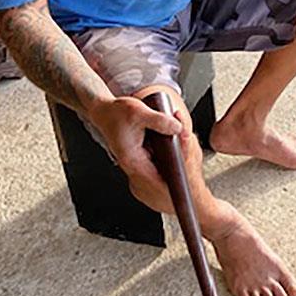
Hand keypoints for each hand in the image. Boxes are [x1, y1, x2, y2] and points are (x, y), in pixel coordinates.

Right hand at [88, 96, 192, 211]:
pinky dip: (166, 152)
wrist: (103, 111)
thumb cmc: (116, 112)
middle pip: (160, 174)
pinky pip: (157, 157)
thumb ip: (160, 120)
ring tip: (185, 153)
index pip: (155, 181)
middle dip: (176, 170)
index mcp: (133, 160)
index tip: (186, 184)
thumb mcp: (139, 112)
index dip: (171, 183)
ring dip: (172, 160)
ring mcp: (138, 159)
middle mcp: (135, 164)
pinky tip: (173, 141)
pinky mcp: (141, 153)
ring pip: (160, 166)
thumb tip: (178, 128)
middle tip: (192, 166)